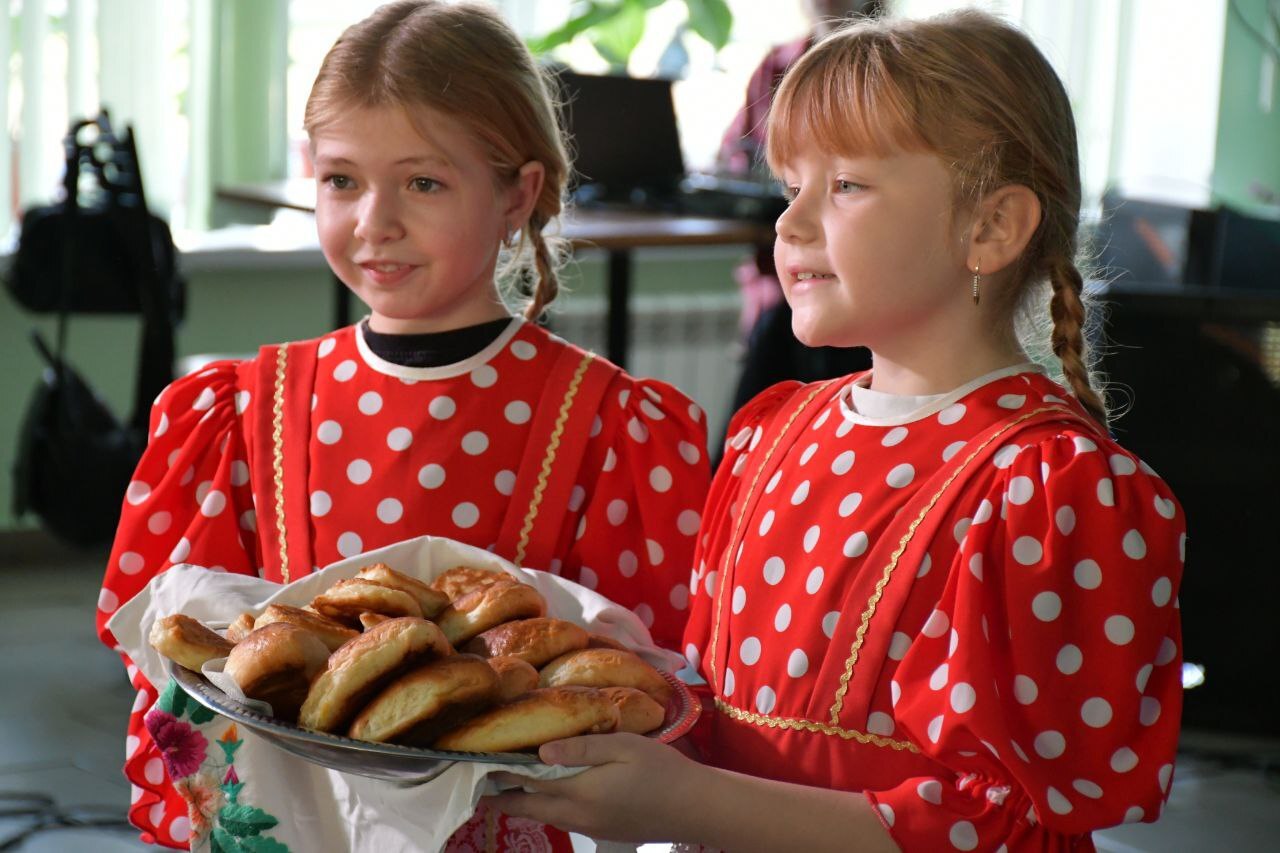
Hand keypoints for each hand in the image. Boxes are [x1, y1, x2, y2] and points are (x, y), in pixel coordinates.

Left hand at [485, 732, 702, 843]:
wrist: (695, 808)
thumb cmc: (661, 770)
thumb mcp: (623, 747)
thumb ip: (581, 749)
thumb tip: (540, 752)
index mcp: (578, 794)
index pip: (524, 787)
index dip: (498, 775)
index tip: (475, 762)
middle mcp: (577, 817)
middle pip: (526, 808)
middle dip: (501, 795)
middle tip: (480, 776)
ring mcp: (589, 828)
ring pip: (544, 815)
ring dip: (522, 800)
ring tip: (506, 781)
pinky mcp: (602, 831)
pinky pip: (562, 818)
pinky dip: (545, 805)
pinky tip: (548, 789)